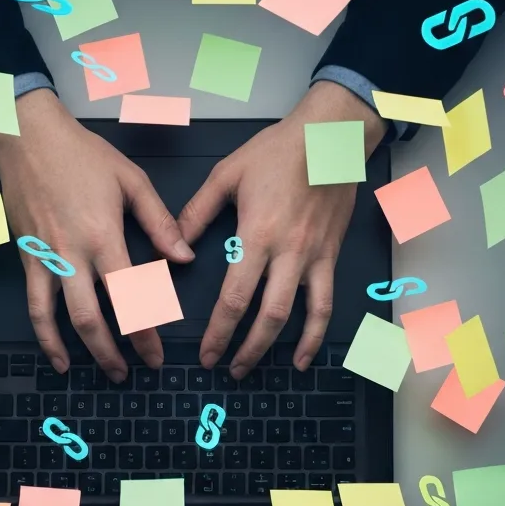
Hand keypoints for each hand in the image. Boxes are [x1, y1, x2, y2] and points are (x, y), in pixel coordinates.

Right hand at [0, 89, 194, 380]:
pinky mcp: (27, 258)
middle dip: (114, 352)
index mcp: (103, 237)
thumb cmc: (81, 154)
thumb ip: (159, 223)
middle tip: (132, 372)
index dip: (144, 331)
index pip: (129, 297)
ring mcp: (46, 259)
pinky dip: (44, 335)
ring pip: (60, 319)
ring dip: (80, 351)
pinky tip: (57, 354)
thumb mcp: (131, 181)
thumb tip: (183, 257)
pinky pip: (34, 306)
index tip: (156, 354)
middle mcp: (72, 255)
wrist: (27, 138)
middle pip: (93, 318)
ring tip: (101, 372)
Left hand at [177, 80, 385, 377]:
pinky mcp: (330, 257)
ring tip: (257, 367)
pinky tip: (306, 355)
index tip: (206, 351)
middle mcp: (288, 252)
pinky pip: (326, 303)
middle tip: (226, 367)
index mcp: (257, 234)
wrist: (330, 137)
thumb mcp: (227, 175)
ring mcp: (313, 257)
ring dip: (279, 348)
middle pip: (267, 316)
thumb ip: (196, 213)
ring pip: (299, 316)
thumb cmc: (278, 150)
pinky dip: (317, 334)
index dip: (219, 331)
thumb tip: (174, 246)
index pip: (234, 297)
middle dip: (245, 348)